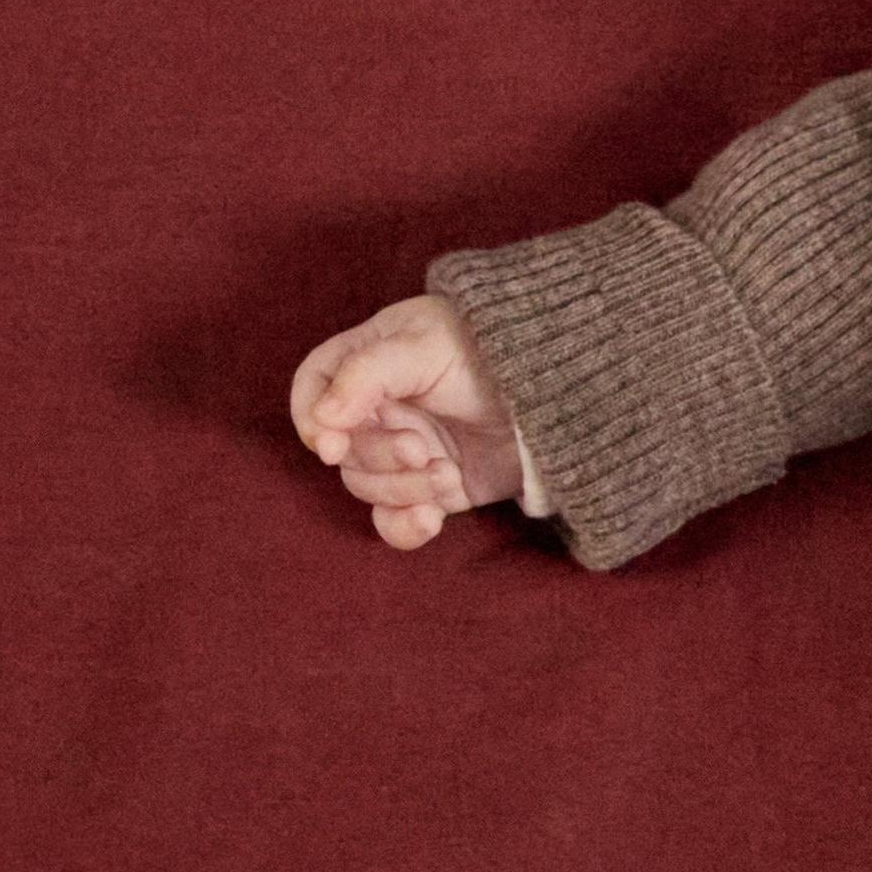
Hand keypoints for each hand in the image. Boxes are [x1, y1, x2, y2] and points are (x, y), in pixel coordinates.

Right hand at [287, 294, 527, 548]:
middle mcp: (379, 410)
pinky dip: (406, 526)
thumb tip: (322, 418)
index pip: (312, 391)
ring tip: (446, 471)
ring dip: (403, 488)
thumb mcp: (424, 345)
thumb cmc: (488, 348)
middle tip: (422, 448)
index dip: (311, 420)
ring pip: (369, 487)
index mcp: (365, 364)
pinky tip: (431, 519)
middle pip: (343, 450)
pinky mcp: (433, 488)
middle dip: (379, 456)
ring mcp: (405, 451)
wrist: (559, 389)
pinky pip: (396, 520)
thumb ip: (367, 374)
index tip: (330, 444)